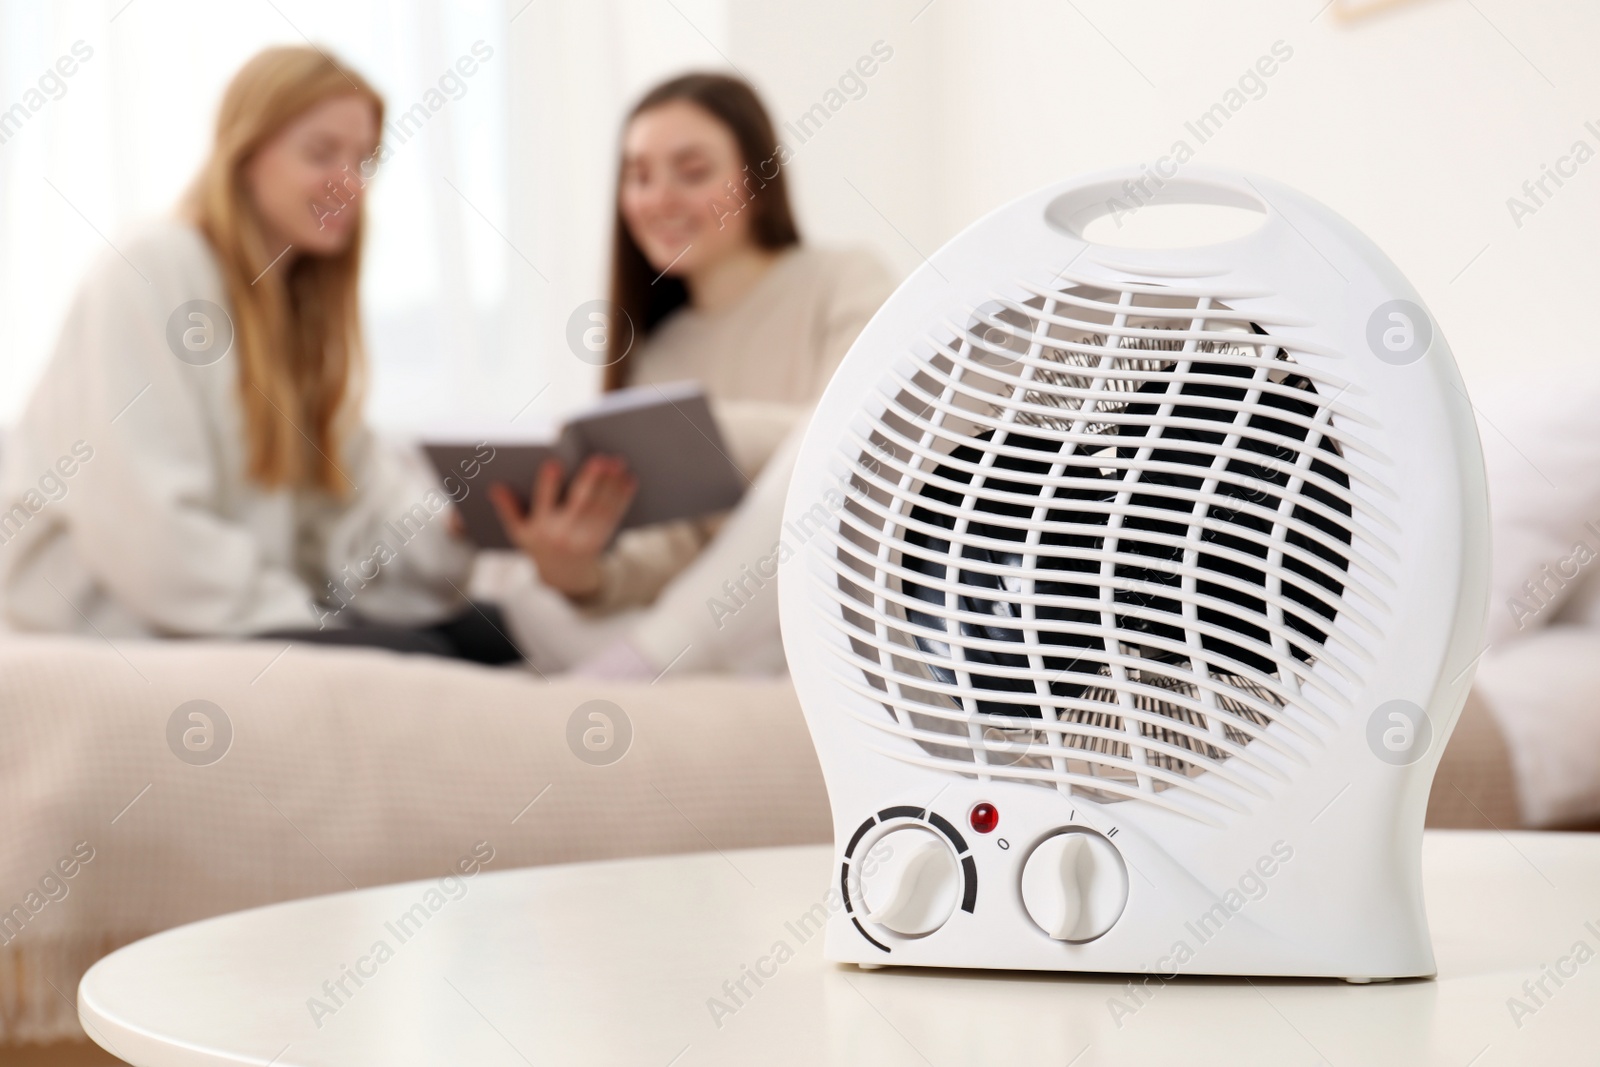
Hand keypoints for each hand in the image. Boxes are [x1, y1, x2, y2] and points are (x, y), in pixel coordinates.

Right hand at [488, 456, 636, 597]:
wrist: (563, 576)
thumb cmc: (538, 544)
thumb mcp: (518, 532)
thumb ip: (508, 508)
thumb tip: (495, 486)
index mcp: (539, 528)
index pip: (543, 502)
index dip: (548, 484)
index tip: (554, 463)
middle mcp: (561, 534)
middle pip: (579, 504)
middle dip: (590, 480)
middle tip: (600, 458)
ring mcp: (583, 539)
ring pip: (600, 508)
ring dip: (611, 484)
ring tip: (617, 462)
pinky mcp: (601, 539)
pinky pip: (613, 516)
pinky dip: (623, 498)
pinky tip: (629, 480)